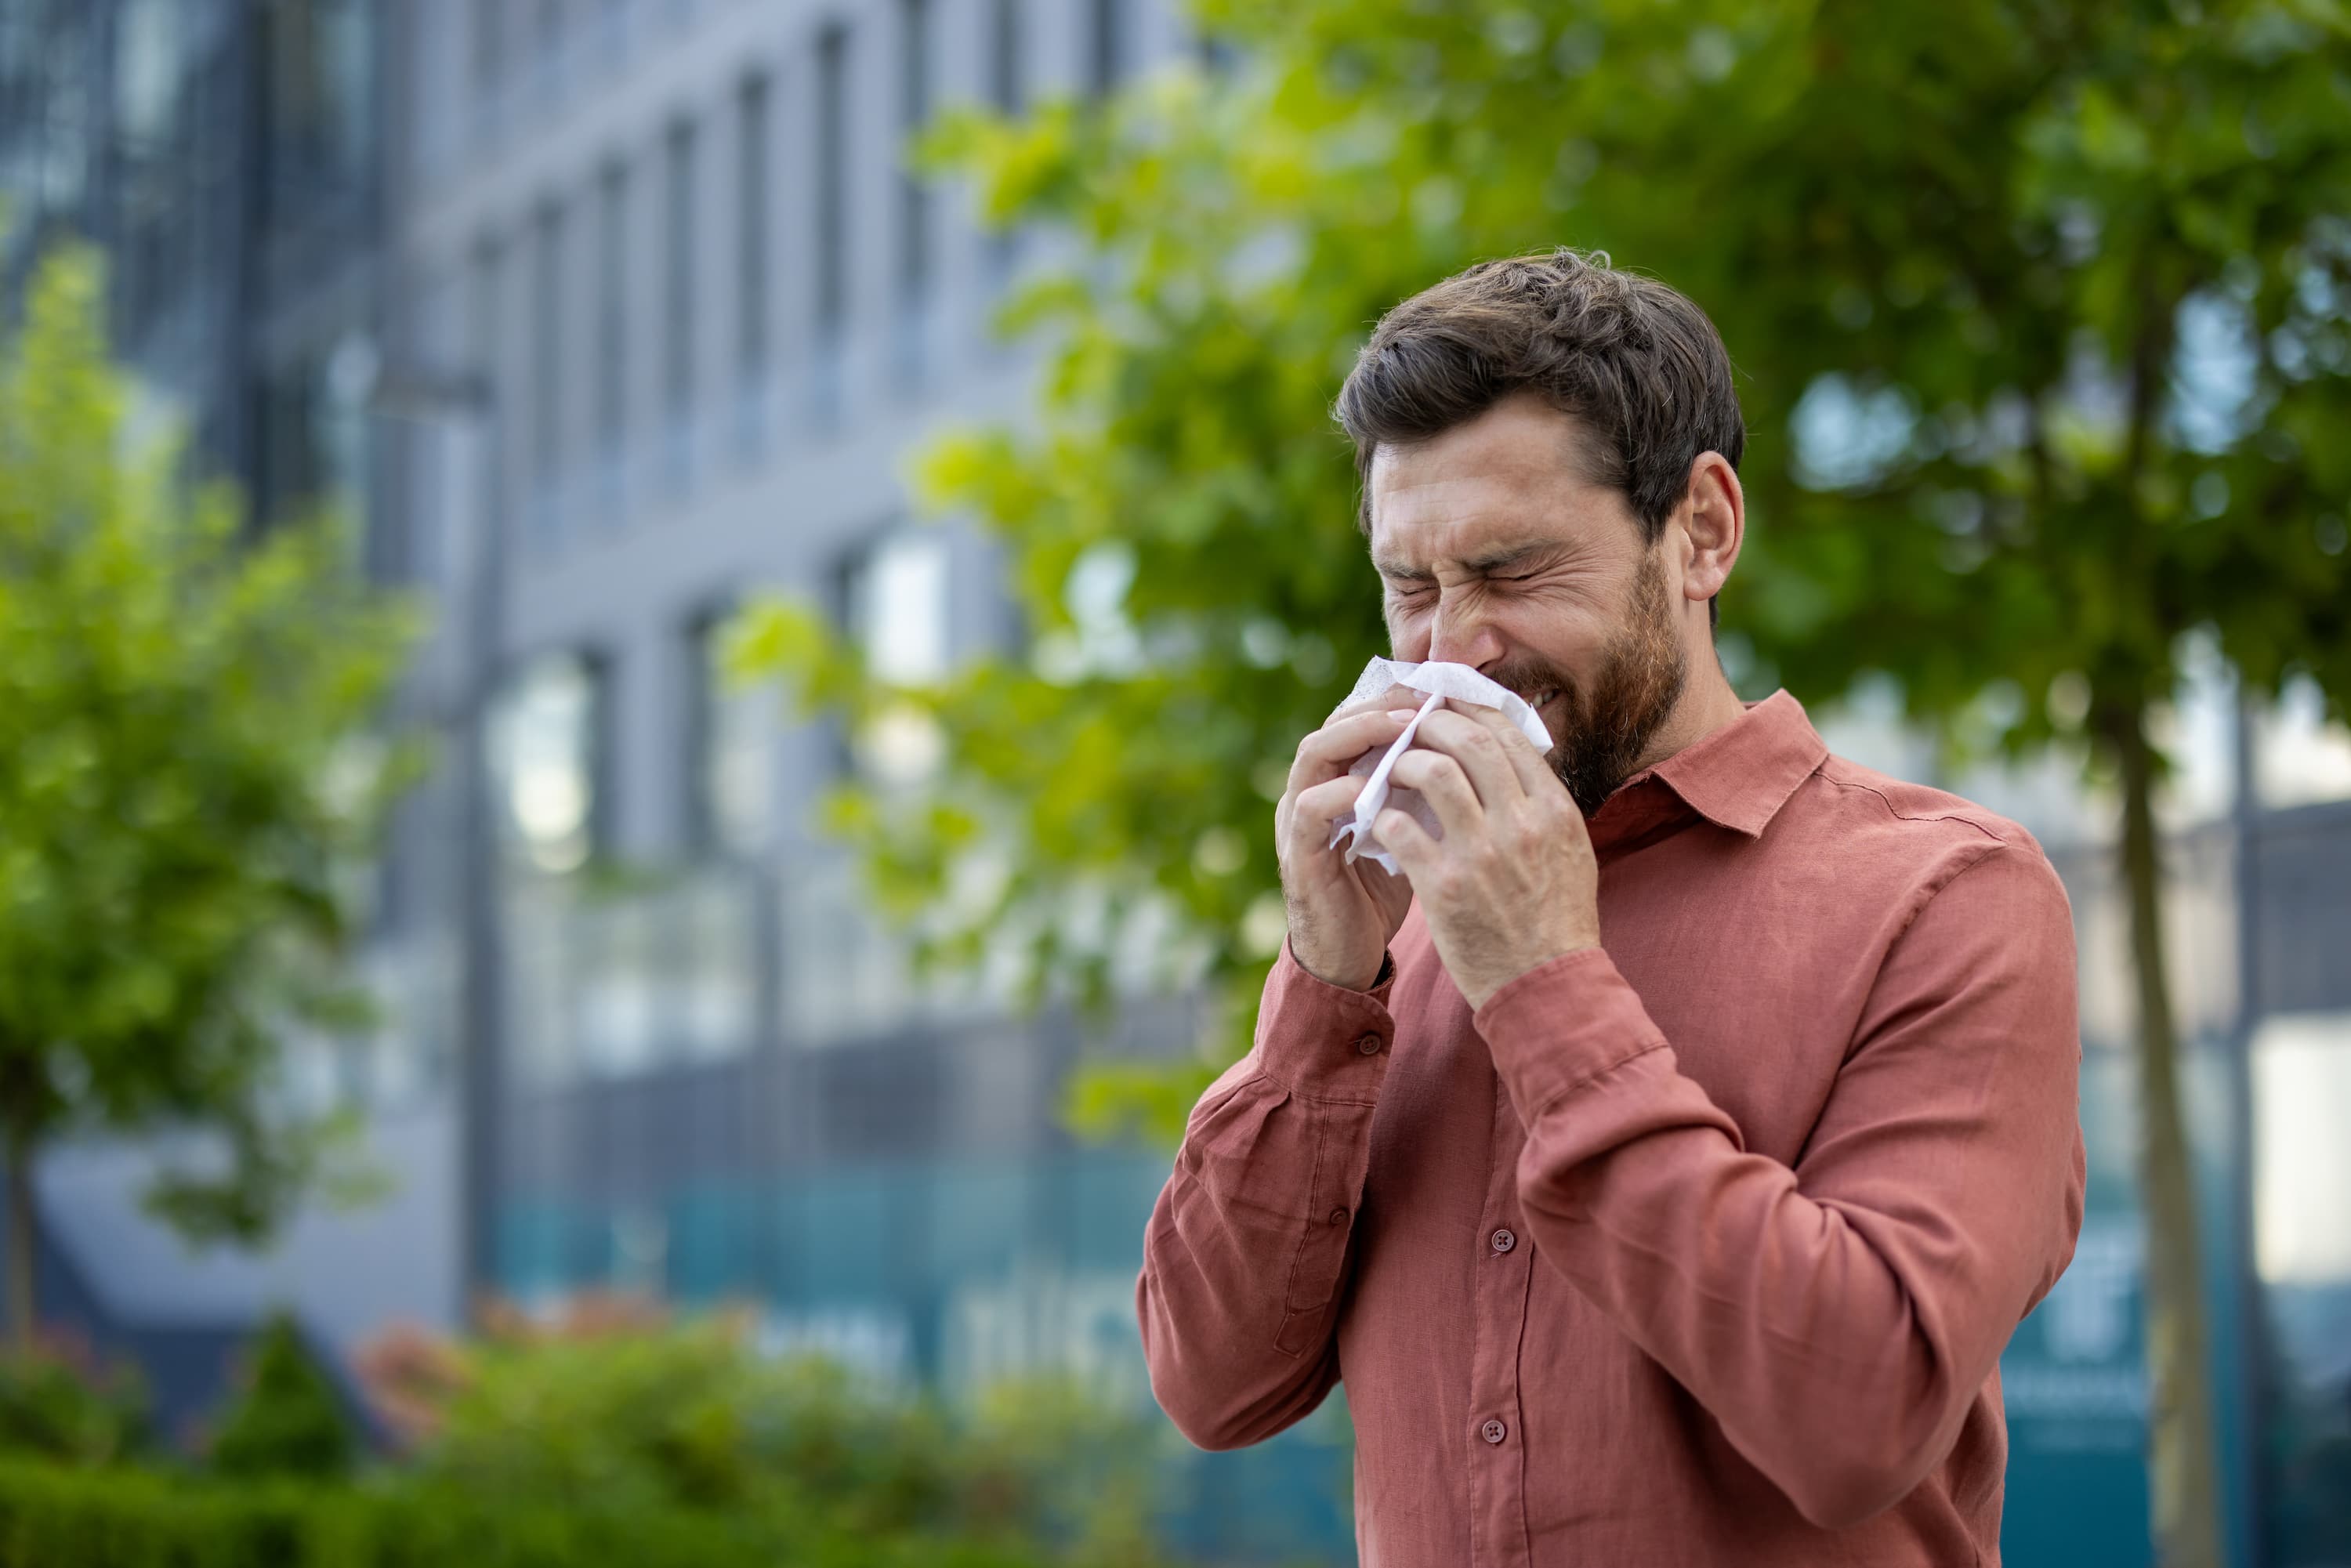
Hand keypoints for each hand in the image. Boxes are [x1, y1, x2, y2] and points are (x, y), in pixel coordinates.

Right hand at [1274, 685, 1421, 989]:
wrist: (1349, 961)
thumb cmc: (1383, 894)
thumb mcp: (1411, 832)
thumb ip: (1423, 795)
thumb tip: (1479, 755)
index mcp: (1339, 782)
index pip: (1360, 721)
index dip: (1395, 699)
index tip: (1440, 689)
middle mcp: (1312, 792)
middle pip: (1334, 723)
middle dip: (1378, 704)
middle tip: (1421, 696)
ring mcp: (1298, 822)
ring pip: (1314, 753)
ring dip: (1359, 734)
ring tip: (1402, 726)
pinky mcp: (1298, 856)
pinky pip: (1310, 809)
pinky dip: (1342, 791)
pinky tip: (1377, 787)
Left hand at [1372, 701, 1600, 1009]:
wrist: (1548, 987)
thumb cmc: (1557, 921)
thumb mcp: (1571, 852)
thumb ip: (1543, 805)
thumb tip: (1515, 758)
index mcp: (1555, 810)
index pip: (1507, 735)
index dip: (1469, 710)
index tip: (1445, 705)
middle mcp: (1522, 824)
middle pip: (1469, 741)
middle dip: (1431, 724)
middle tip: (1408, 727)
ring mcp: (1482, 854)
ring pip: (1431, 772)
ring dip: (1401, 763)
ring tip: (1387, 770)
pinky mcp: (1445, 887)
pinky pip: (1401, 828)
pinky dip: (1383, 816)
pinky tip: (1377, 821)